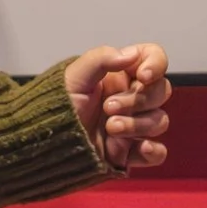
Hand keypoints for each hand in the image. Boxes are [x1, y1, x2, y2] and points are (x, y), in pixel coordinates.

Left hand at [64, 43, 170, 170]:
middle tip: (108, 107)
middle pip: (160, 92)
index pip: (154, 59)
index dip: (155, 65)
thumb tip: (131, 55)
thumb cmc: (56, 105)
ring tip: (109, 127)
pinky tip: (139, 147)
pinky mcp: (131, 152)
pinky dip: (153, 150)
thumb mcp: (74, 75)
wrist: (45, 142)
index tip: (142, 76)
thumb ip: (102, 58)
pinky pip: (158, 152)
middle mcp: (131, 97)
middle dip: (137, 100)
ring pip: (159, 121)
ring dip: (136, 125)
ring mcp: (133, 126)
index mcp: (120, 74)